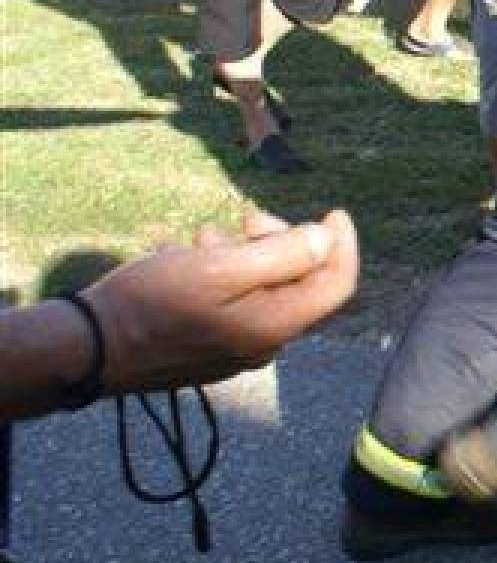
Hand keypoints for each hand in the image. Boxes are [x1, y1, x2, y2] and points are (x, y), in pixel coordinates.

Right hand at [84, 209, 357, 392]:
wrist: (88, 346)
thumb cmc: (152, 301)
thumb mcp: (220, 267)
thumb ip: (282, 253)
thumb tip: (326, 239)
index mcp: (276, 326)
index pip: (337, 284)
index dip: (342, 244)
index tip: (333, 212)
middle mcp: (264, 344)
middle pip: (299, 282)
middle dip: (280, 242)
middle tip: (245, 219)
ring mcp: (236, 350)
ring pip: (263, 288)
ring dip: (243, 253)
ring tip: (203, 237)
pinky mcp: (209, 348)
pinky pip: (234, 303)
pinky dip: (222, 274)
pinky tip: (187, 258)